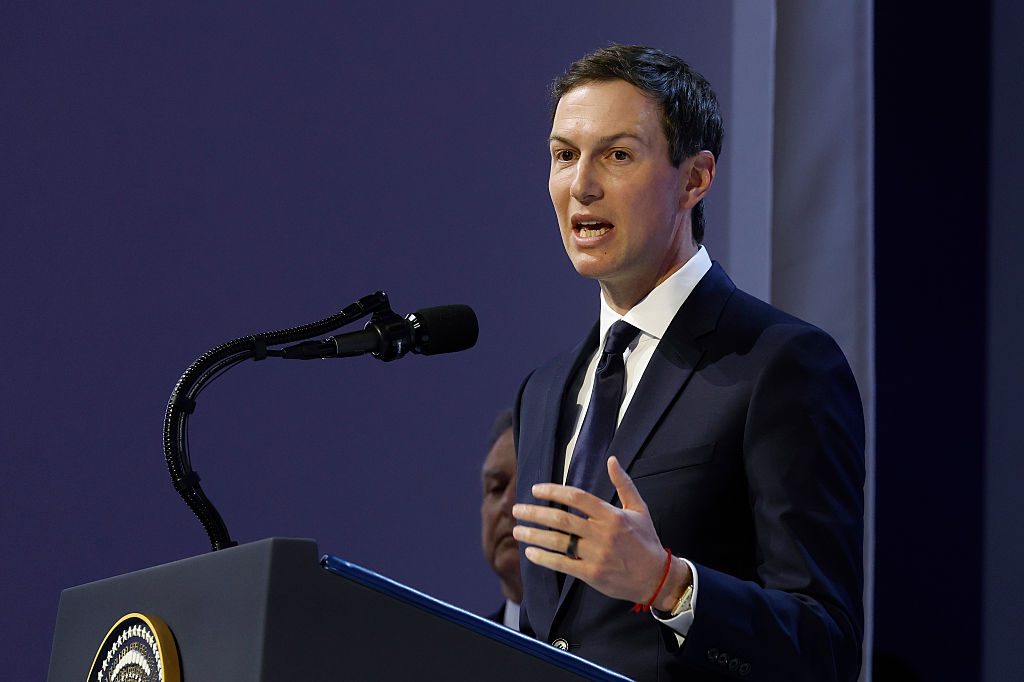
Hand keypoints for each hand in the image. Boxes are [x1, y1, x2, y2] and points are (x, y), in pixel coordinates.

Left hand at [512, 456, 690, 606]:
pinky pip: (563, 564)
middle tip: (516, 509)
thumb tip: (612, 459)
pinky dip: (544, 558)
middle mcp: (602, 534)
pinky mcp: (592, 574)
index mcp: (612, 516)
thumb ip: (623, 484)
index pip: (577, 498)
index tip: (535, 489)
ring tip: (516, 531)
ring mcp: (596, 555)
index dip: (554, 491)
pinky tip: (530, 553)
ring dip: (534, 535)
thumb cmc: (646, 540)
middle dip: (536, 513)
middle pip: (562, 519)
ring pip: (558, 542)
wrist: (656, 577)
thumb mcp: (639, 509)